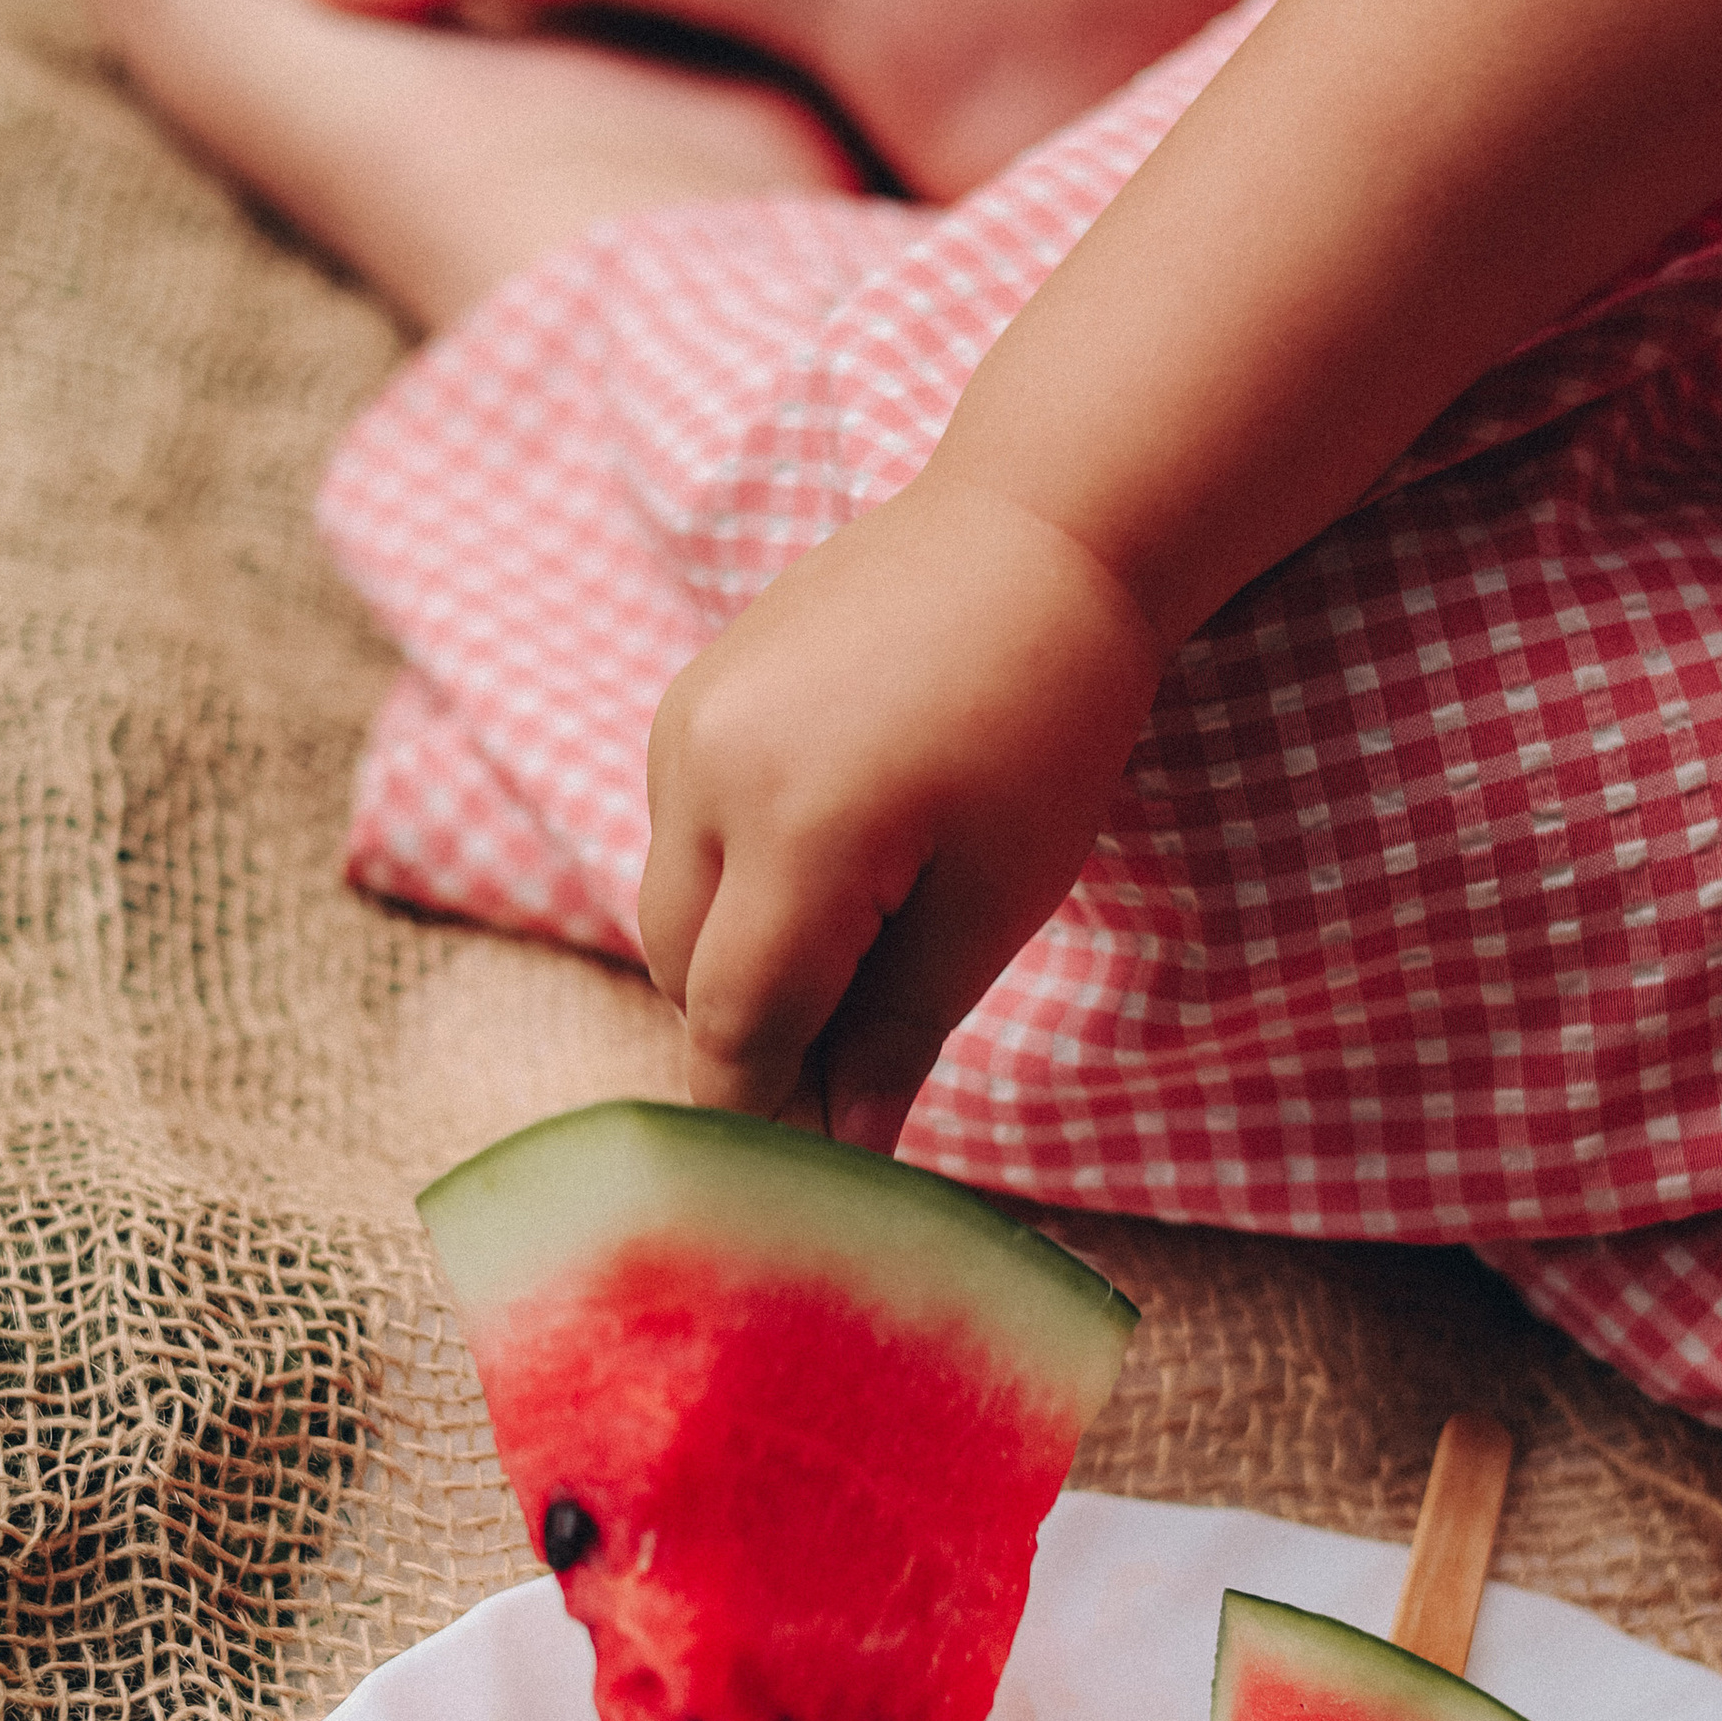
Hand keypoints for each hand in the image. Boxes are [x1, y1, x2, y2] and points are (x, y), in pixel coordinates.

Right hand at [638, 479, 1164, 1148]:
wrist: (1036, 523)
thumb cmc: (1049, 712)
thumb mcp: (999, 893)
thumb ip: (901, 1025)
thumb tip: (845, 1145)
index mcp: (798, 829)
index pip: (739, 1025)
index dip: (762, 1118)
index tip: (795, 1197)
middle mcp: (709, 774)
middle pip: (688, 977)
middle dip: (754, 1048)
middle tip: (846, 1100)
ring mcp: (685, 727)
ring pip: (672, 912)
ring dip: (741, 969)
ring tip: (856, 975)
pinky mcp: (689, 699)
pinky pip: (682, 837)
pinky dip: (736, 890)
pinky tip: (832, 879)